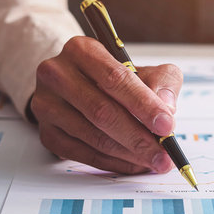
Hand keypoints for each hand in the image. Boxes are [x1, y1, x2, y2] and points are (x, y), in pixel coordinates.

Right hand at [29, 36, 182, 173]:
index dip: (143, 104)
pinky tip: (134, 164)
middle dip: (138, 137)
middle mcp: (58, 74)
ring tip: (153, 160)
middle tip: (163, 153)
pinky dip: (113, 162)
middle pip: (101, 111)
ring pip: (92, 136)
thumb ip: (163, 82)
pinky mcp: (46, 132)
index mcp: (81, 50)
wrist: (82, 86)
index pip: (115, 79)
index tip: (166, 125)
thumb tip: (166, 107)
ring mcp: (47, 104)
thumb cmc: (117, 79)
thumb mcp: (146, 69)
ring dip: (128, 153)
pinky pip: (82, 154)